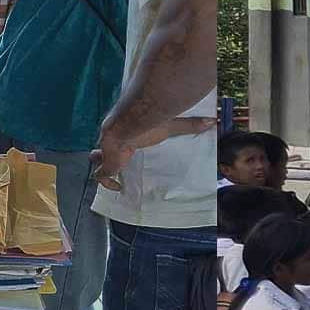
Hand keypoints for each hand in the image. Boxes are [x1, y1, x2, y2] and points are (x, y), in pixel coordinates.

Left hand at [89, 117, 214, 189]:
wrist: (129, 123)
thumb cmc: (147, 122)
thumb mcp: (171, 125)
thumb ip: (189, 125)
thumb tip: (212, 120)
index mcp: (127, 132)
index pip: (120, 137)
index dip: (120, 144)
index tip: (127, 150)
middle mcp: (114, 142)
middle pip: (103, 148)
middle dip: (104, 156)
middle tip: (113, 163)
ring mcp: (108, 152)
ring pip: (98, 161)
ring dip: (103, 168)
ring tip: (112, 178)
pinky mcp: (108, 162)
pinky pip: (101, 175)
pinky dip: (107, 183)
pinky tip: (118, 188)